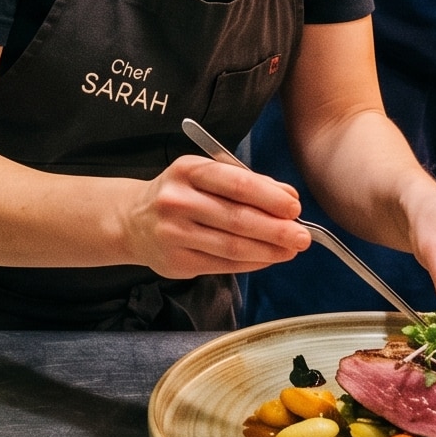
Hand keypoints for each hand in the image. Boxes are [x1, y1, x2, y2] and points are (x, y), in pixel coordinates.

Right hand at [112, 155, 309, 279]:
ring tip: (291, 250)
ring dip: (268, 250)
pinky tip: (268, 258)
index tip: (295, 207)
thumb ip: (246, 183)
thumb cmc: (180, 194)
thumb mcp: (205, 176)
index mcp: (187, 171)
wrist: (133, 220)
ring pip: (232, 246)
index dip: (269, 197)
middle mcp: (177, 201)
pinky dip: (251, 262)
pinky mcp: (177, 262)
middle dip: (276, 229)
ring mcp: (174, 234)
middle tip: (303, 236)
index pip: (236, 184)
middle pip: (237, 218)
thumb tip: (288, 196)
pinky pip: (223, 265)